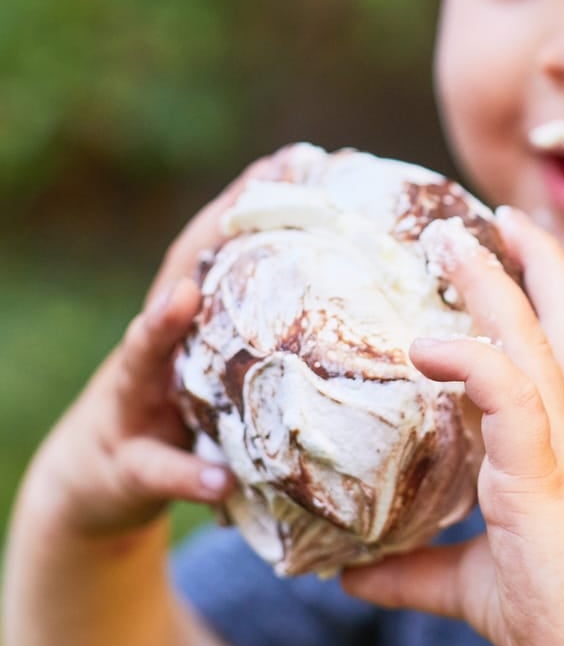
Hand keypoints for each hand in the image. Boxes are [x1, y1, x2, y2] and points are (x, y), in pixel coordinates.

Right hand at [29, 150, 293, 539]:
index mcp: (192, 324)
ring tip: (180, 297)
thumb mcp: (227, 373)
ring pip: (139, 358)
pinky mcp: (128, 468)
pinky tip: (218, 482)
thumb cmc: (185, 417)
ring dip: (157, 326)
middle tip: (244, 192)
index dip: (250, 204)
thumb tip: (379, 311)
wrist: (102, 486)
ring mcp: (132, 401)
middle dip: (204, 236)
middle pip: (175, 280)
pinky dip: (187, 477)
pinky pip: (157, 473)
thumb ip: (276, 338)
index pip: (219, 253)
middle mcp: (155, 349)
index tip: (293, 158)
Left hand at [339, 207, 563, 645]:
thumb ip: (414, 568)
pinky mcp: (543, 470)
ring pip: (531, 337)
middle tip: (479, 216)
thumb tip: (347, 573)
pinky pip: (508, 392)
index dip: (540, 288)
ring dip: (489, 283)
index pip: (561, 342)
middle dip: (522, 259)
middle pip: (557, 316)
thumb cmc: (557, 617)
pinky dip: (469, 360)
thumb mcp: (470, 580)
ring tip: (446, 237)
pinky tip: (424, 346)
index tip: (506, 244)